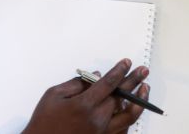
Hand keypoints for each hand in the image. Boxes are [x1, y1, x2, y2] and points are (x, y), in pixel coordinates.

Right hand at [21, 59, 148, 133]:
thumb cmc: (43, 122)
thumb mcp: (53, 95)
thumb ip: (77, 83)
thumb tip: (96, 76)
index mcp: (84, 105)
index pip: (109, 83)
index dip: (120, 71)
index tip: (127, 62)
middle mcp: (96, 119)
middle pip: (121, 97)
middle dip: (133, 81)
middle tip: (143, 71)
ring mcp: (101, 133)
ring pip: (128, 116)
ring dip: (140, 101)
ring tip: (145, 89)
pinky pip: (122, 130)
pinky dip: (130, 118)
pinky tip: (134, 108)